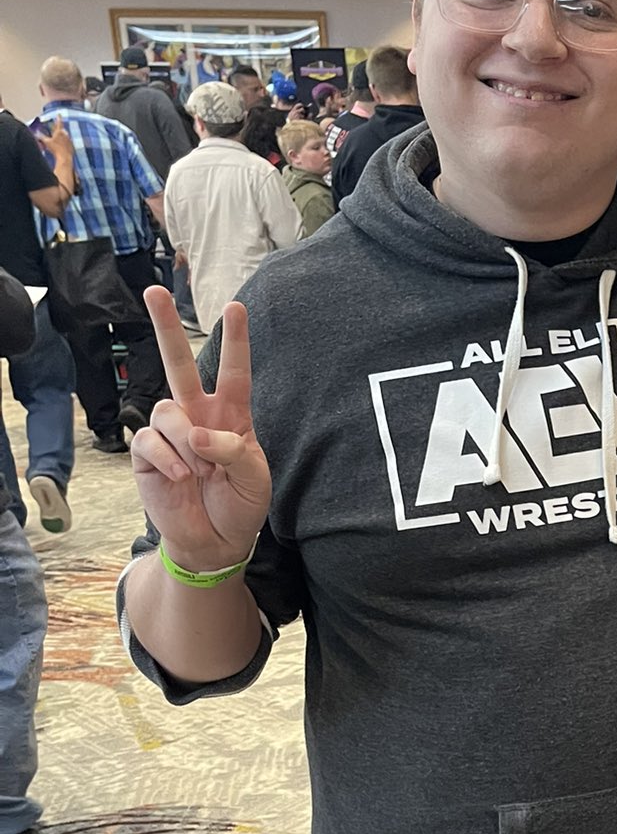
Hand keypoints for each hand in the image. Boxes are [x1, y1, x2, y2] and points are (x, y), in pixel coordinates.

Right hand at [39, 116, 73, 161]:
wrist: (65, 157)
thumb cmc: (55, 149)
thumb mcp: (46, 142)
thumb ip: (41, 137)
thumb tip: (36, 134)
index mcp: (59, 131)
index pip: (59, 122)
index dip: (58, 118)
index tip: (59, 114)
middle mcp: (66, 134)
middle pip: (61, 130)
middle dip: (57, 130)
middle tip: (53, 131)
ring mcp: (69, 140)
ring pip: (64, 136)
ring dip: (60, 137)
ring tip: (56, 141)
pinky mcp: (71, 145)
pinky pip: (67, 142)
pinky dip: (63, 142)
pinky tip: (60, 147)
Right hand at [132, 286, 270, 573]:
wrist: (214, 543)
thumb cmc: (240, 505)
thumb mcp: (253, 478)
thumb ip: (233, 450)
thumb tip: (198, 434)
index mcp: (231, 416)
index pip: (235, 371)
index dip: (235, 341)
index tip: (235, 307)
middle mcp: (198, 416)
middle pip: (180, 364)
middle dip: (166, 327)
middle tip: (154, 291)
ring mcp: (171, 433)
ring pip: (166, 408)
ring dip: (184, 440)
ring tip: (198, 471)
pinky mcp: (147, 453)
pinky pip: (149, 439)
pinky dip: (167, 457)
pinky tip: (180, 476)